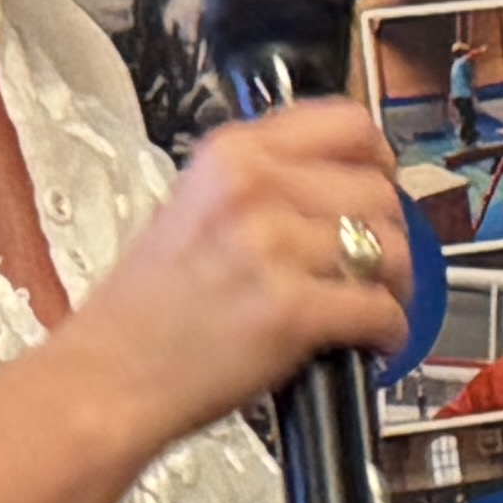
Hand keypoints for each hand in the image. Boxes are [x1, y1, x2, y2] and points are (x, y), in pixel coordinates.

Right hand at [67, 94, 411, 449]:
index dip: (378, 159)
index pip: (345, 124)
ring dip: (395, 286)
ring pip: (390, 249)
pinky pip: (380, 311)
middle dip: (389, 234)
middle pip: (379, 191)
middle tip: (377, 266)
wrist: (106, 379)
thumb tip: (339, 184)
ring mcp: (272, 248)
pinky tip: (370, 343)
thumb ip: (264, 186)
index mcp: (231, 156)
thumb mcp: (193, 210)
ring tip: (373, 305)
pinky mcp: (291, 310)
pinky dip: (389, 333)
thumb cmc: (147, 311)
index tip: (380, 183)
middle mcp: (253, 190)